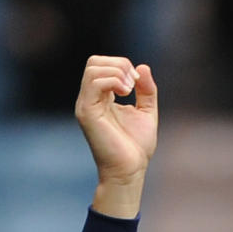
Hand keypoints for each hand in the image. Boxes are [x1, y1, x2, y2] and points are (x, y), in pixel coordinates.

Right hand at [74, 55, 157, 185]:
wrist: (130, 169)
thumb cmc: (136, 146)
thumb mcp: (146, 111)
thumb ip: (146, 90)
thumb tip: (142, 67)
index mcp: (101, 97)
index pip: (102, 65)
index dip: (122, 65)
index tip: (139, 83)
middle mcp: (90, 99)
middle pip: (94, 62)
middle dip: (119, 65)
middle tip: (135, 84)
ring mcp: (86, 104)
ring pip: (93, 68)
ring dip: (118, 72)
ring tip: (130, 89)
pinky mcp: (86, 112)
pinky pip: (94, 82)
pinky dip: (113, 80)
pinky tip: (126, 93)